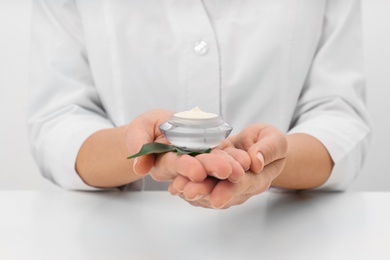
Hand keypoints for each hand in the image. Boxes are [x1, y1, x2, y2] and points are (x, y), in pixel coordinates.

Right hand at [126, 110, 248, 183]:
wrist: (160, 126)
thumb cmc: (146, 128)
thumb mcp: (138, 130)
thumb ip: (138, 144)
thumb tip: (139, 167)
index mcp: (162, 162)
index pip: (174, 165)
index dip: (186, 168)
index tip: (197, 172)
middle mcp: (182, 166)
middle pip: (198, 167)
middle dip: (212, 169)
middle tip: (229, 171)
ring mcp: (197, 160)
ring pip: (213, 163)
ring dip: (228, 166)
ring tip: (243, 166)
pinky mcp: (209, 152)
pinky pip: (222, 154)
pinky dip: (233, 157)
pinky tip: (246, 159)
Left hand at [168, 124, 287, 208]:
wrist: (261, 145)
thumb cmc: (269, 143)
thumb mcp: (275, 140)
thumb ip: (269, 149)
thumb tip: (256, 160)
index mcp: (259, 178)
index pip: (244, 185)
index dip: (230, 191)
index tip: (216, 198)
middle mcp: (240, 186)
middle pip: (222, 192)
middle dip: (205, 193)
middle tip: (189, 192)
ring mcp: (225, 183)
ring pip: (209, 191)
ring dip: (193, 190)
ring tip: (178, 188)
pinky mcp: (213, 177)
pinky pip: (201, 183)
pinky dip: (188, 184)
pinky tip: (175, 186)